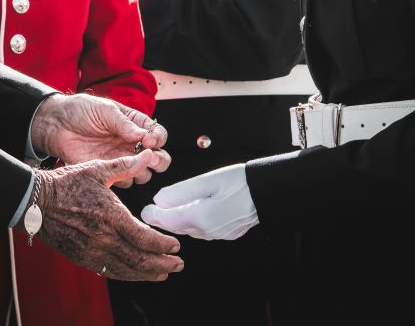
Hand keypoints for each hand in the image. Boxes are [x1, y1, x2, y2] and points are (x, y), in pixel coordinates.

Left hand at [31, 94, 169, 186]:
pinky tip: (116, 171)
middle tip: (150, 158)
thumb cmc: (81, 111)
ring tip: (133, 165)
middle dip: (159, 159)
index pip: (158, 134)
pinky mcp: (107, 171)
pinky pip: (124, 181)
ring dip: (144, 171)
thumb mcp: (105, 110)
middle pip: (158, 157)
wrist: (56, 124)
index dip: (158, 138)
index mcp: (134, 124)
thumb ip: (125, 124)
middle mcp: (131, 143)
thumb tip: (144, 136)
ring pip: (144, 173)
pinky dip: (125, 179)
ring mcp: (120, 158)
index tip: (149, 140)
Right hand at [34, 151, 183, 281]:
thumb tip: (149, 155)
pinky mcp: (82, 258)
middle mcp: (103, 238)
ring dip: (147, 273)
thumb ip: (126, 165)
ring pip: (126, 269)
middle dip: (162, 264)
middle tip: (178, 265)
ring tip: (163, 273)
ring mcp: (91, 251)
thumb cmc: (66, 183)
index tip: (176, 246)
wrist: (35, 202)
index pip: (144, 238)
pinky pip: (109, 271)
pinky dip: (127, 274)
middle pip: (139, 259)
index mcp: (110, 216)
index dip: (163, 245)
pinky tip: (136, 272)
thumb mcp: (98, 169)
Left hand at [141, 163, 258, 240]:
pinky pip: (203, 230)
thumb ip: (182, 191)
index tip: (145, 211)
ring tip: (166, 214)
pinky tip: (191, 215)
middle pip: (178, 227)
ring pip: (190, 230)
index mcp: (202, 217)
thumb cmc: (242, 181)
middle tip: (151, 213)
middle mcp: (209, 230)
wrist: (269, 192)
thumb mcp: (208, 180)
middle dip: (163, 220)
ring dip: (177, 223)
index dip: (154, 216)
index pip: (169, 220)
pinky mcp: (228, 233)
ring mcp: (219, 234)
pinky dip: (192, 224)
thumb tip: (159, 199)